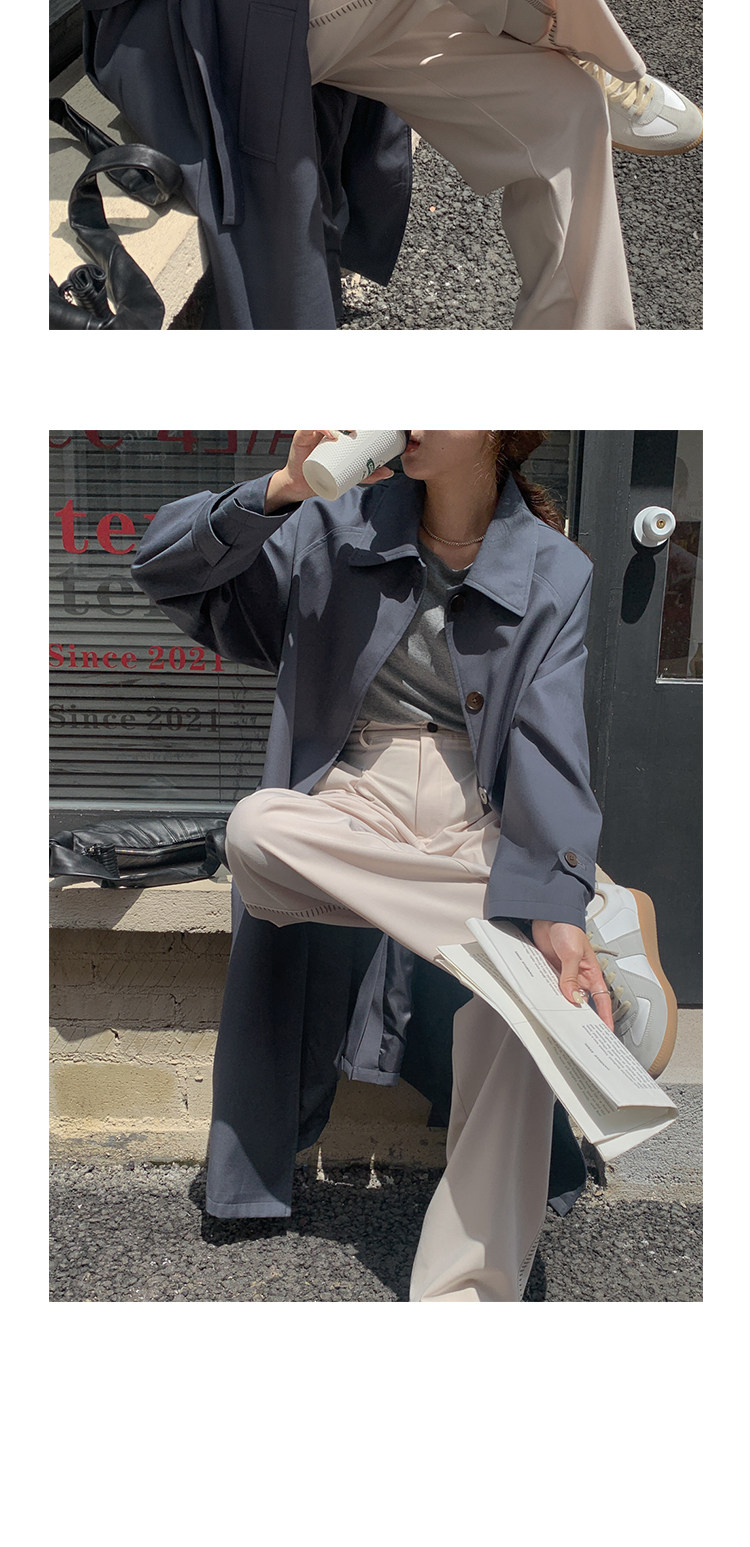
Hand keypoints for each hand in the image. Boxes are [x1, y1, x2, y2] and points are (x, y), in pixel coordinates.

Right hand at [265, 430, 394, 511]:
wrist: (302, 486)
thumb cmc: (324, 476)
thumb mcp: (350, 476)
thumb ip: (368, 475)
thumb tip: (389, 472)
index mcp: (336, 433)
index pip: (346, 421)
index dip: (358, 419)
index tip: (373, 423)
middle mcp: (325, 429)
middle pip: (337, 419)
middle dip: (352, 420)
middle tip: (364, 429)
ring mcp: (314, 431)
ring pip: (326, 421)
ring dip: (340, 423)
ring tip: (352, 430)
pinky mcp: (302, 437)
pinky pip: (311, 427)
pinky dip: (323, 429)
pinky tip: (332, 435)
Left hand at [531, 920, 614, 1032]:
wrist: (548, 915)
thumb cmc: (567, 927)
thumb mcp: (572, 953)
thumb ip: (571, 976)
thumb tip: (572, 998)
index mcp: (591, 973)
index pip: (602, 999)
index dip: (605, 1016)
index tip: (607, 1031)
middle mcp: (579, 976)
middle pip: (582, 1002)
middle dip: (581, 1017)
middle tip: (579, 1033)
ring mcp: (564, 975)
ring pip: (565, 997)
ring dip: (561, 1007)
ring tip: (560, 1022)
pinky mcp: (550, 972)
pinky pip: (550, 988)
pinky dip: (548, 996)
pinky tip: (544, 1003)